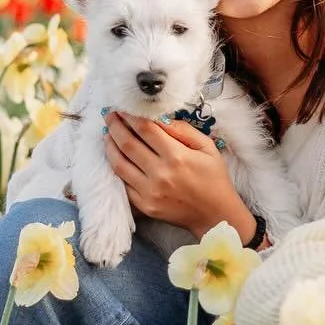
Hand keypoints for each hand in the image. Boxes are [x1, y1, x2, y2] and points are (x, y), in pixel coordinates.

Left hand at [104, 114, 253, 240]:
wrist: (216, 216)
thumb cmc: (214, 179)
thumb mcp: (207, 148)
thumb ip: (183, 130)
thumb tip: (159, 118)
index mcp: (177, 157)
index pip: (145, 129)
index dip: (131, 116)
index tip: (123, 108)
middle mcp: (160, 174)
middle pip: (127, 144)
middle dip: (115, 126)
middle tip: (109, 116)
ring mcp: (150, 192)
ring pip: (119, 164)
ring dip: (110, 146)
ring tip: (107, 134)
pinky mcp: (144, 206)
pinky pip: (123, 183)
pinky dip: (116, 167)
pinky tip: (116, 156)